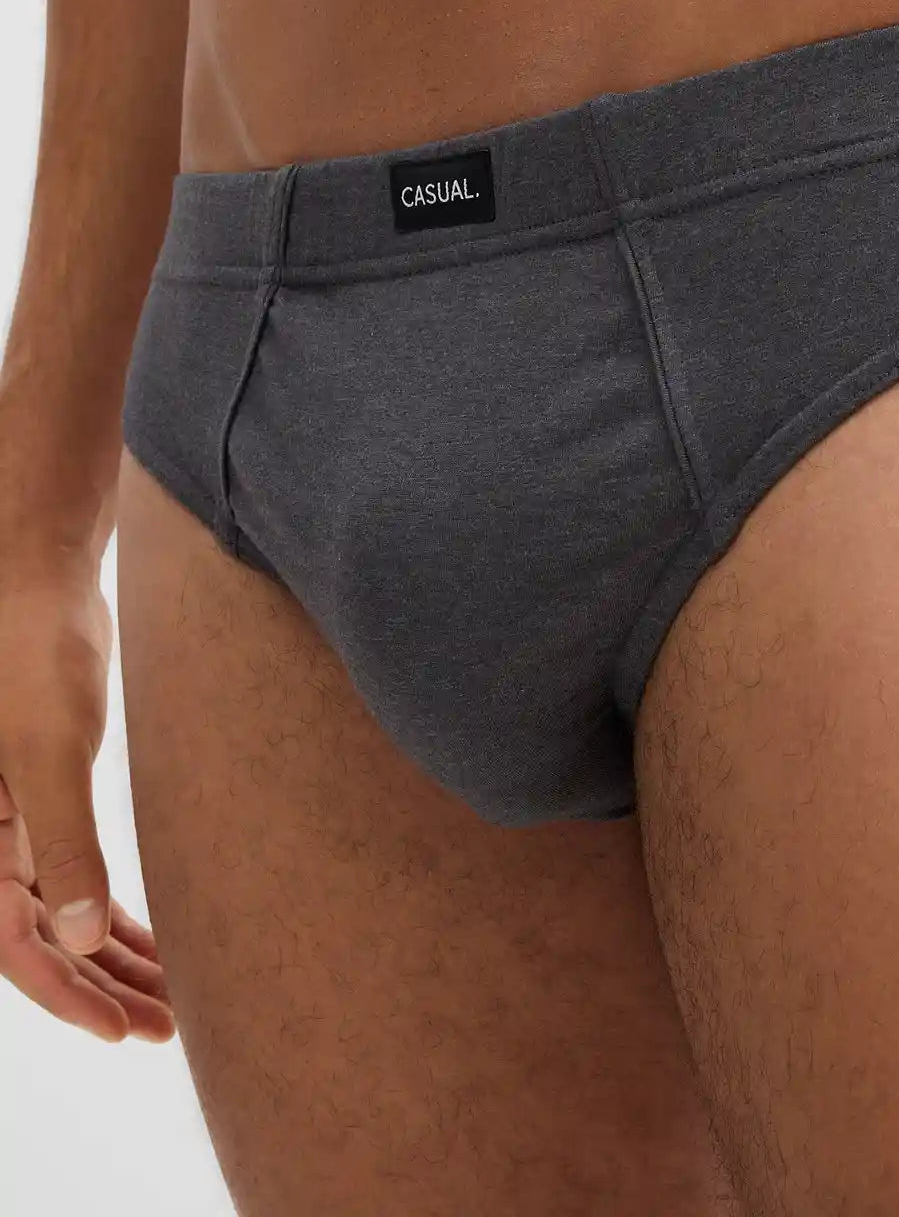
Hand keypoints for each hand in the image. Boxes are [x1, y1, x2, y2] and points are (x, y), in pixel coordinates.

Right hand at [0, 565, 174, 1041]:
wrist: (42, 578)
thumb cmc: (33, 651)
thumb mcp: (49, 751)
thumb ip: (61, 843)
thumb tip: (79, 936)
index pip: (13, 943)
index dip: (66, 994)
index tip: (122, 1030)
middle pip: (42, 939)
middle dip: (102, 987)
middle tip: (164, 1025)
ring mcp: (16, 821)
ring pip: (64, 912)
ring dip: (116, 957)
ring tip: (173, 997)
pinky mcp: (50, 797)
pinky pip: (77, 873)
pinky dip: (116, 911)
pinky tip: (158, 937)